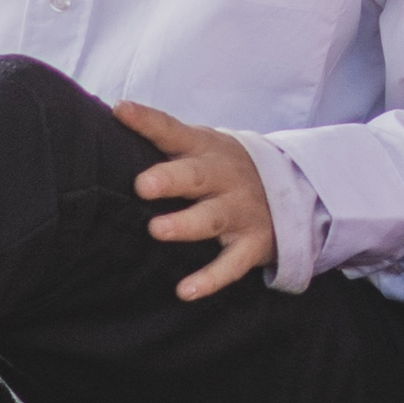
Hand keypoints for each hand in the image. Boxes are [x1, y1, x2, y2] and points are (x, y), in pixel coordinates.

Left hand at [110, 101, 281, 300]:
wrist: (294, 189)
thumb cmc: (224, 168)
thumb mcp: (204, 146)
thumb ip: (164, 139)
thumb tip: (109, 119)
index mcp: (206, 148)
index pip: (172, 131)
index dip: (147, 121)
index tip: (120, 111)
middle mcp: (225, 177)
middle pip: (196, 176)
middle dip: (171, 179)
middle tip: (142, 185)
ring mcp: (240, 211)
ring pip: (211, 219)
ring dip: (185, 225)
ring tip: (157, 230)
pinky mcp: (252, 244)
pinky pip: (230, 265)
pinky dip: (210, 279)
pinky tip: (185, 291)